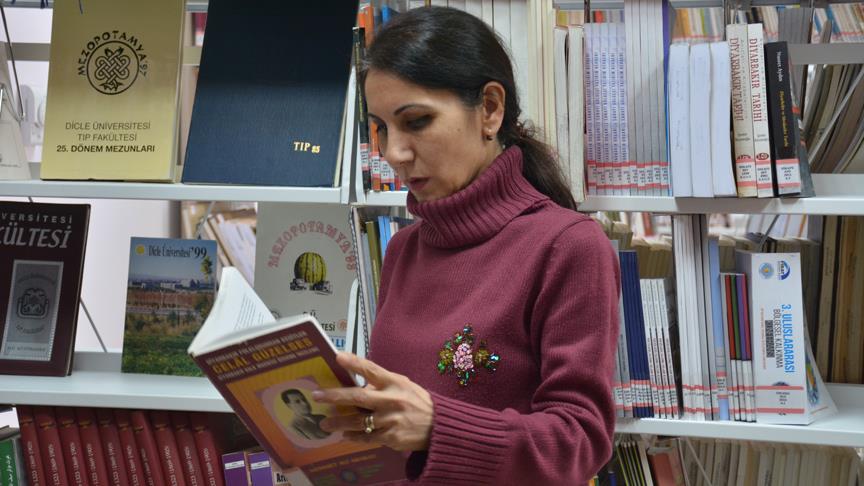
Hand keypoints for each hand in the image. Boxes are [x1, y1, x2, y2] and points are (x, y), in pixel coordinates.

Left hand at [312, 352, 432, 451]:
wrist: (439, 426)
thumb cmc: (418, 402)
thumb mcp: (404, 386)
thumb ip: (382, 384)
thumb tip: (358, 384)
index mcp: (394, 383)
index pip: (371, 370)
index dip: (354, 363)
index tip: (338, 357)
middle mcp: (391, 400)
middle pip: (358, 397)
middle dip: (335, 396)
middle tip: (317, 396)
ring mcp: (391, 420)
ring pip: (358, 421)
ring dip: (339, 422)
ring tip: (324, 423)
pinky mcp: (391, 437)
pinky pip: (367, 437)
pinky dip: (354, 436)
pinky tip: (345, 435)